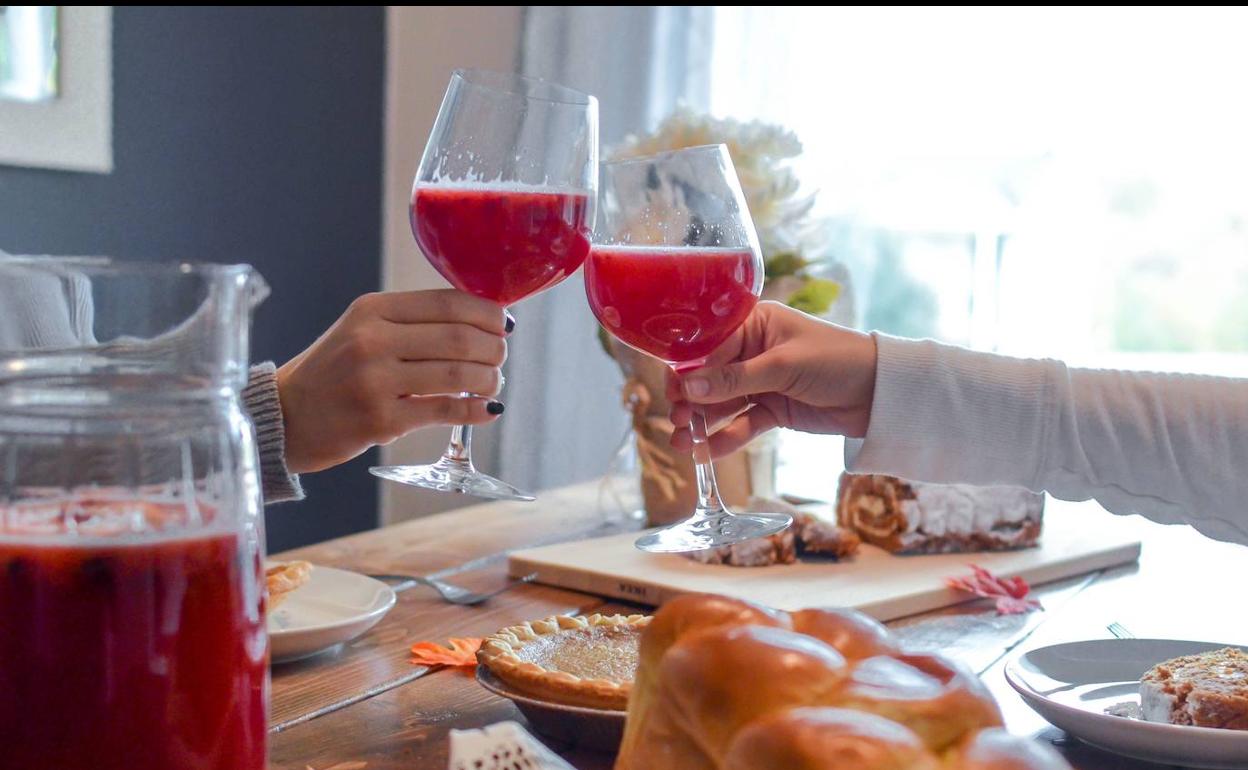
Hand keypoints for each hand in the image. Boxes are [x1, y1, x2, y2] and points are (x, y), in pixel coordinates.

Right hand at [276, 290, 508, 473]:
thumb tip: (480, 321)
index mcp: (372, 309)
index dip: (487, 313)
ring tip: (493, 384)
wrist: (286, 416)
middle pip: (459, 337)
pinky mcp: (381, 419)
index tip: (504, 325)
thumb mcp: (362, 330)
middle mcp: (372, 340)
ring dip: (489, 380)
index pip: (448, 302)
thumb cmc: (334, 373)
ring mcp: (375, 380)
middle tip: (500, 358)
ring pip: (457, 374)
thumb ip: (412, 323)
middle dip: (494, 348)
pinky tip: (488, 410)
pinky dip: (475, 410)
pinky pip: (444, 410)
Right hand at [667, 301, 877, 457]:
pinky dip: (725, 439)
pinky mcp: (772, 409)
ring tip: (681, 443)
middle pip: (710, 377)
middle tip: (676, 422)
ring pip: (723, 404)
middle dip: (691, 400)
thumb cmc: (836, 361)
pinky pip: (742, 424)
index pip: (710, 345)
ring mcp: (762, 382)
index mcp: (755, 323)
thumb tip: (688, 388)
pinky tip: (705, 453)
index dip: (688, 369)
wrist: (880, 393)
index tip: (672, 393)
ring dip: (702, 423)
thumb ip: (735, 379)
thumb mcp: (783, 366)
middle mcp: (753, 350)